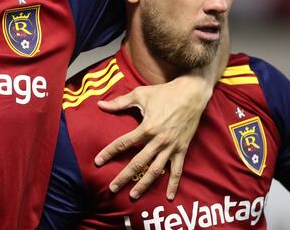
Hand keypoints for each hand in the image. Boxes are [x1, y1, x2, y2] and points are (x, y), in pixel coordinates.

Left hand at [94, 75, 211, 199]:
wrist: (191, 94)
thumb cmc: (164, 93)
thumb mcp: (140, 94)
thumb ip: (119, 102)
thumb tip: (100, 105)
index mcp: (146, 128)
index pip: (123, 143)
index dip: (109, 152)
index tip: (98, 162)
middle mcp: (158, 141)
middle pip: (138, 163)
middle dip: (124, 176)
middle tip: (113, 188)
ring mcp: (171, 147)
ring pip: (155, 170)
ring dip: (144, 184)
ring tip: (133, 195)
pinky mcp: (182, 150)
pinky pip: (177, 170)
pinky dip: (173, 184)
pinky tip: (169, 197)